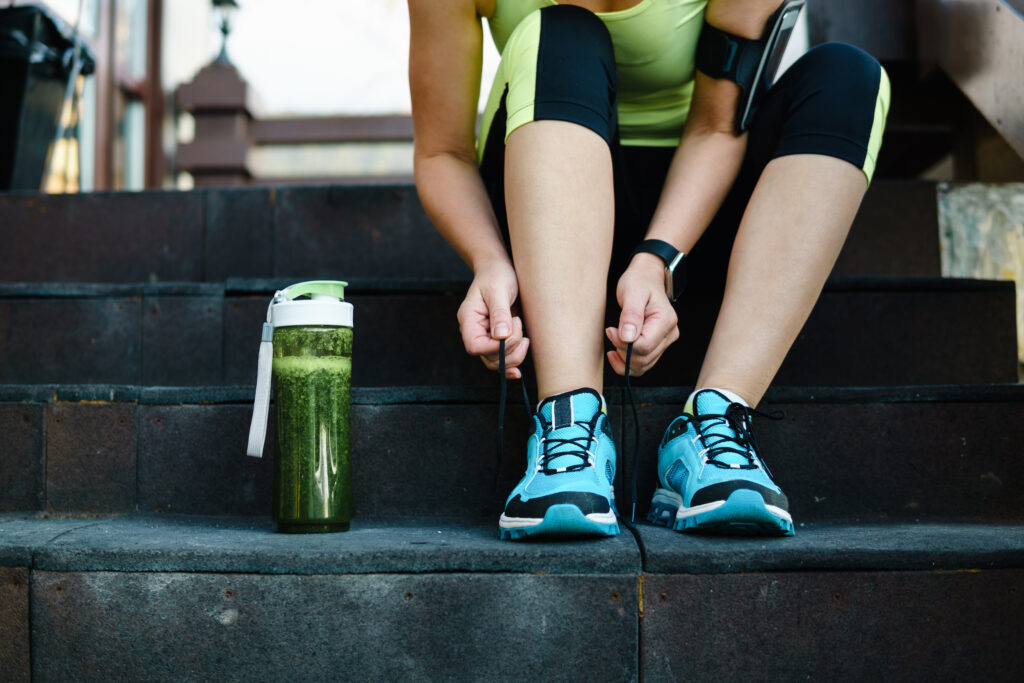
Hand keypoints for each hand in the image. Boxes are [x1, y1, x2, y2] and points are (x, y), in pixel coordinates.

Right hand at [457, 259, 529, 378]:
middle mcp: (474, 331)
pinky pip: (501, 359)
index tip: (511, 334)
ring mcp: (486, 337)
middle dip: (509, 351)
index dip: (495, 347)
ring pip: (496, 362)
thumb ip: (499, 313)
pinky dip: (510, 365)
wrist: (500, 269)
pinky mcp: (497, 339)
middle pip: (487, 358)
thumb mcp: (498, 290)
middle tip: (521, 328)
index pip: (474, 346)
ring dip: (514, 356)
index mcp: (469, 319)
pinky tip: (517, 371)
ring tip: (525, 336)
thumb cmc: (496, 275)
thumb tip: (501, 335)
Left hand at [606, 253, 678, 375]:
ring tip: (613, 339)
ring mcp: (664, 342)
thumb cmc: (639, 282)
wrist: (646, 278)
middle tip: (611, 332)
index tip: (610, 331)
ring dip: (624, 359)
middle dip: (622, 351)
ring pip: (643, 365)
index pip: (644, 346)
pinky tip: (616, 353)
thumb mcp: (632, 292)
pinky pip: (642, 364)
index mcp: (666, 321)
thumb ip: (630, 315)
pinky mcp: (656, 346)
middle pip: (643, 358)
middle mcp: (669, 334)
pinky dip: (627, 363)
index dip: (623, 344)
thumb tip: (627, 337)